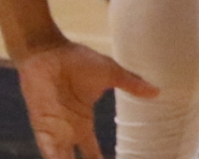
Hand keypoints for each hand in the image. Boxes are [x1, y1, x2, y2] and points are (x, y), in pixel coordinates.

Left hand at [16, 41, 159, 158]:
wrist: (49, 51)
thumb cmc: (76, 60)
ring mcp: (54, 130)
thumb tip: (157, 91)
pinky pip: (48, 149)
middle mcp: (68, 132)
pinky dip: (53, 158)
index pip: (92, 152)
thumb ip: (131, 84)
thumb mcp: (110, 73)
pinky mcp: (42, 126)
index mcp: (83, 123)